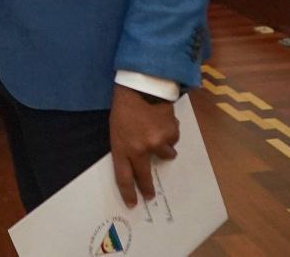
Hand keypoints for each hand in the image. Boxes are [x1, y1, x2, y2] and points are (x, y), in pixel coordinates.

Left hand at [109, 84, 179, 206]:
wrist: (141, 86)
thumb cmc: (124, 107)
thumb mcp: (116, 128)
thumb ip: (125, 146)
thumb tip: (136, 162)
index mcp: (121, 147)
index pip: (123, 177)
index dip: (128, 192)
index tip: (133, 204)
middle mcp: (139, 149)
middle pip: (144, 176)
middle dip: (148, 188)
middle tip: (150, 195)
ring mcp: (156, 143)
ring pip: (166, 155)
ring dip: (163, 147)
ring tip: (156, 131)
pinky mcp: (170, 134)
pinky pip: (173, 140)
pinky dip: (170, 133)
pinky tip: (163, 120)